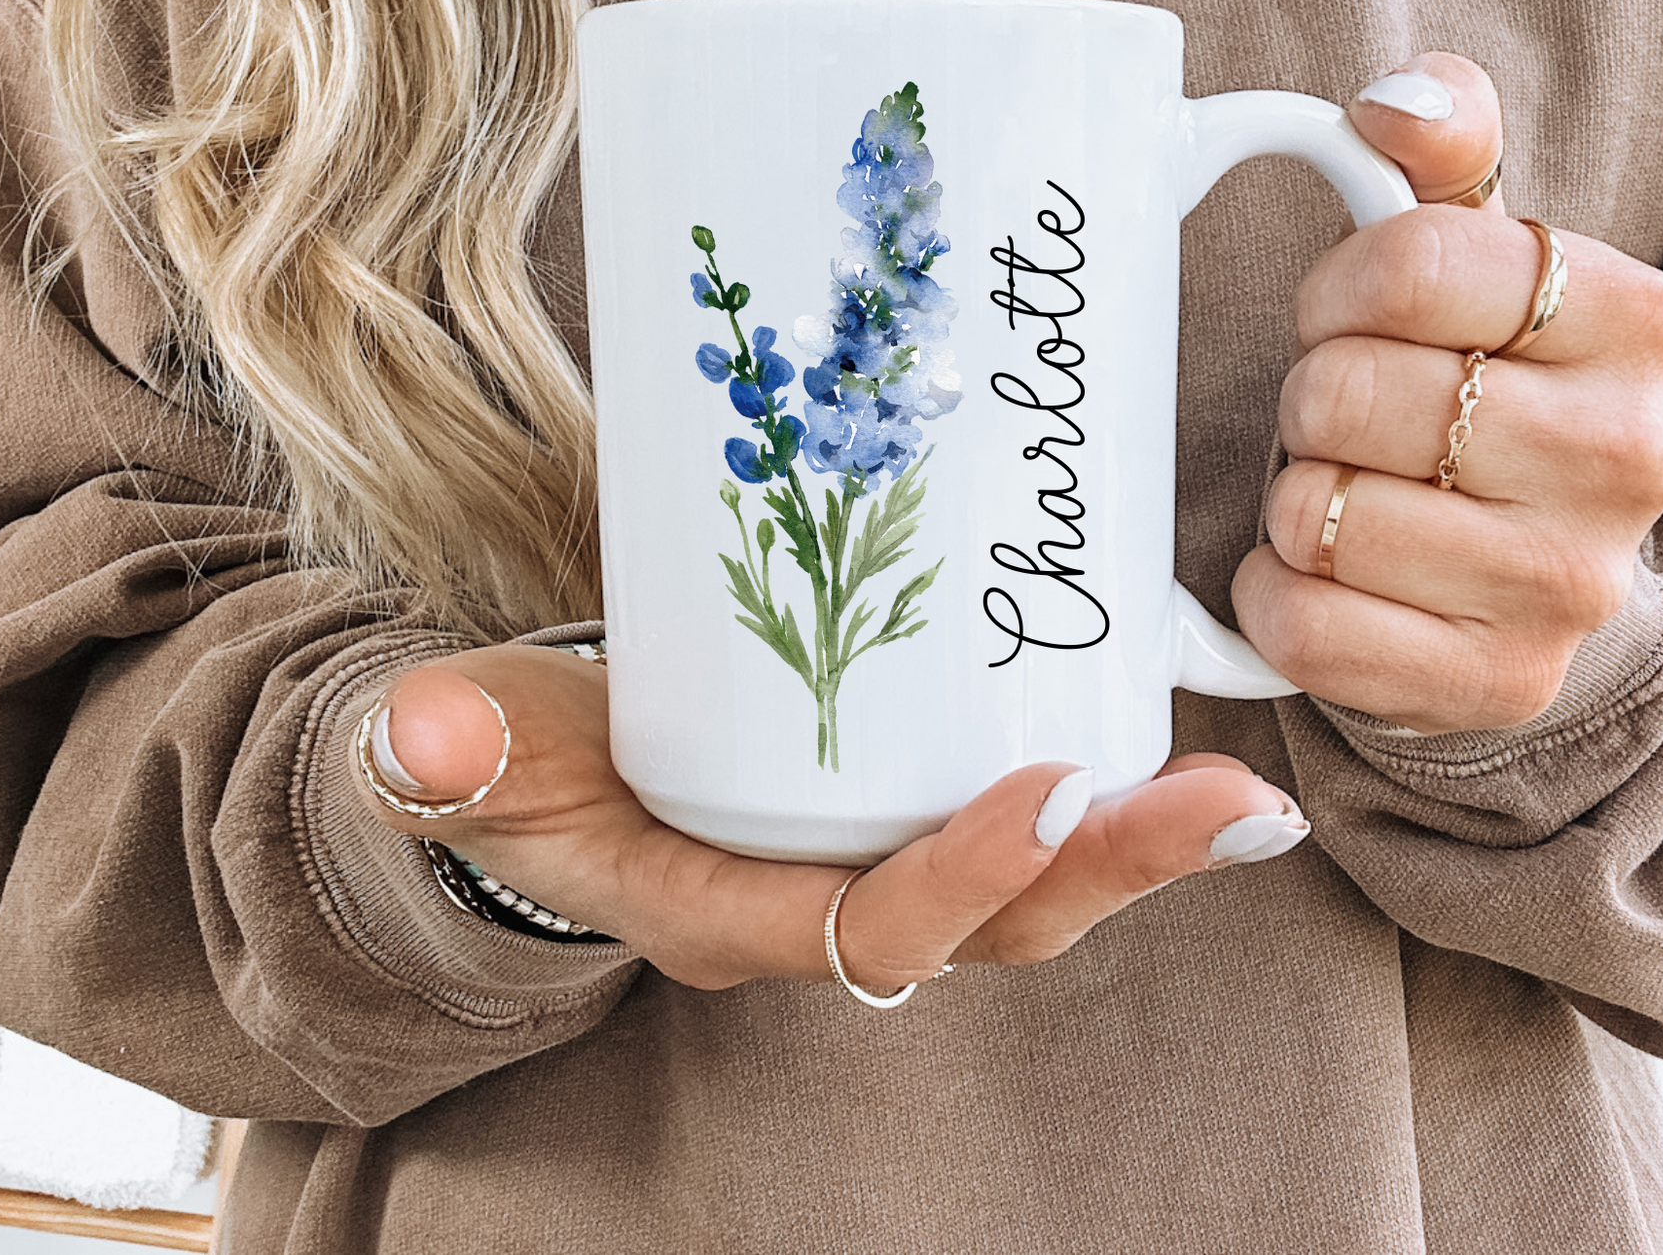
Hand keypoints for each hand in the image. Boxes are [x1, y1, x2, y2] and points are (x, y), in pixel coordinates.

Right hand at [349, 646, 1308, 992]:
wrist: (553, 770)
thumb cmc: (522, 767)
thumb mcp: (477, 752)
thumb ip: (452, 746)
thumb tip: (423, 733)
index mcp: (732, 913)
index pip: (866, 932)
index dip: (958, 880)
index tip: (1040, 795)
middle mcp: (828, 907)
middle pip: (996, 927)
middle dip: (1112, 872)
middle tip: (1223, 805)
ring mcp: (880, 859)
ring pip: (1035, 884)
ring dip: (1140, 838)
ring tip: (1239, 790)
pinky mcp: (910, 802)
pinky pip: (1028, 817)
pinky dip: (1108, 788)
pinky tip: (1174, 729)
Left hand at [1232, 52, 1662, 734]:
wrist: (1531, 551)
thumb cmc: (1479, 371)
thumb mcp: (1476, 241)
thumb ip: (1442, 141)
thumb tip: (1393, 102)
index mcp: (1635, 321)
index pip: (1411, 262)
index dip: (1338, 285)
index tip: (1346, 311)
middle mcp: (1628, 459)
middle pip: (1351, 394)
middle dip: (1312, 394)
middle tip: (1347, 411)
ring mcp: (1568, 587)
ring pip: (1324, 515)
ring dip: (1296, 494)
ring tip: (1350, 487)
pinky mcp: (1496, 684)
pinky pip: (1307, 628)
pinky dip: (1275, 593)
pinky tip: (1322, 568)